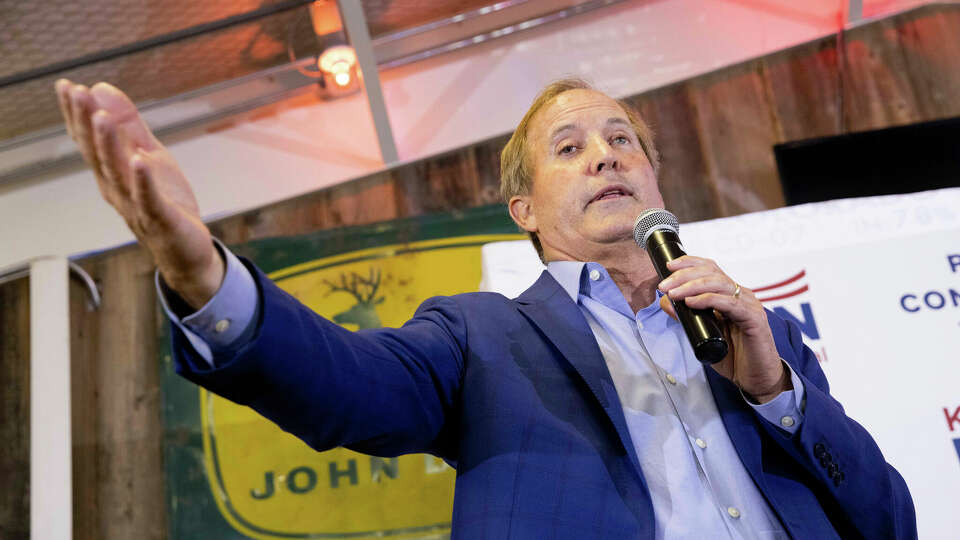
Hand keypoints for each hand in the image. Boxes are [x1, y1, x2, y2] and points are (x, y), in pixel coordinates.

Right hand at [55, 79, 222, 307]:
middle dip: (85, 123)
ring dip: (109, 145)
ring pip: (118, 173)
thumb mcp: (149, 155)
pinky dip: (143, 181)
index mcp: (112, 172)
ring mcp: (136, 205)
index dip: (77, 114)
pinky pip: (149, 199)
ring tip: (101, 118)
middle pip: (97, 154)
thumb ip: (128, 125)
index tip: (66, 86)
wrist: (186, 250)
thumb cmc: (165, 202)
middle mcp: (117, 188)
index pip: (89, 140)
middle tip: (76, 93)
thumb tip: (101, 87)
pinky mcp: (160, 220)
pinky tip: (138, 161)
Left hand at [657, 256, 789, 402]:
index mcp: (729, 295)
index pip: (710, 269)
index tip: (669, 266)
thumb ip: (686, 317)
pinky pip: (729, 303)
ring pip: (719, 283)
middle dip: (684, 275)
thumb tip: (665, 301)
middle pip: (711, 272)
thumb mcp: (702, 332)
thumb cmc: (733, 356)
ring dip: (691, 286)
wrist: (755, 378)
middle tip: (664, 285)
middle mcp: (740, 295)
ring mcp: (748, 304)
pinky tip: (692, 302)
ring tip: (673, 293)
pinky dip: (708, 299)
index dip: (689, 263)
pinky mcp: (753, 318)